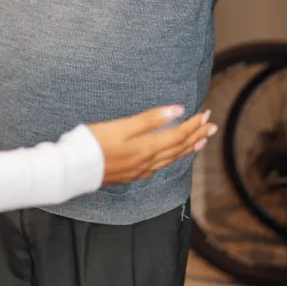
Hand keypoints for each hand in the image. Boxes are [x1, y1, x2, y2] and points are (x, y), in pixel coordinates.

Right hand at [88, 106, 216, 185]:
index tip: (205, 114)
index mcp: (147, 147)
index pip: (179, 135)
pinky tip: (172, 157)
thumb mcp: (122, 126)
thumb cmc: (94, 143)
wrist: (74, 169)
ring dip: (189, 149)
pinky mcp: (132, 175)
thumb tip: (178, 110)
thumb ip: (150, 119)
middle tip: (212, 126)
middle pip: (179, 148)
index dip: (194, 125)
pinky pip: (161, 167)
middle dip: (197, 136)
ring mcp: (141, 170)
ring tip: (201, 141)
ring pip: (172, 159)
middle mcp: (148, 162)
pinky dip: (173, 159)